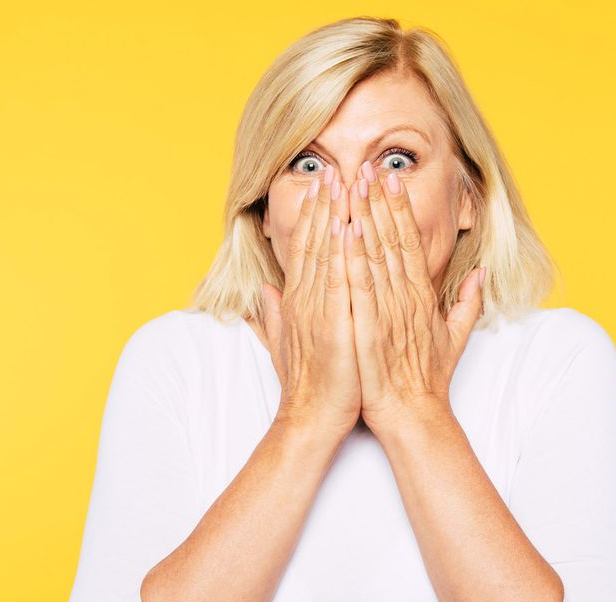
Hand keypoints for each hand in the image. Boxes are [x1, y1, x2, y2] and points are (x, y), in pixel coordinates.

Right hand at [260, 165, 360, 435]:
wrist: (311, 418)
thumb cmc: (308, 384)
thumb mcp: (287, 343)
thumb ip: (275, 315)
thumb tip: (265, 292)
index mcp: (299, 302)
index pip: (307, 250)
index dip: (315, 217)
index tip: (324, 186)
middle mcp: (305, 301)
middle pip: (316, 243)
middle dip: (325, 206)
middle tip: (334, 170)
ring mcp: (318, 311)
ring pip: (327, 255)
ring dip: (335, 217)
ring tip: (344, 185)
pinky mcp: (333, 326)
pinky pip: (340, 283)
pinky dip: (344, 255)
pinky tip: (351, 228)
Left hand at [343, 160, 486, 437]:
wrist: (413, 414)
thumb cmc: (428, 380)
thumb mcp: (454, 337)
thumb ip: (468, 303)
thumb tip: (479, 276)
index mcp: (423, 297)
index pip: (409, 242)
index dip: (399, 207)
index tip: (388, 178)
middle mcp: (407, 298)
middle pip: (392, 239)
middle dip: (379, 201)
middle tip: (367, 165)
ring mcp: (389, 312)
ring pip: (376, 255)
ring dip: (364, 218)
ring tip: (353, 185)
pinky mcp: (371, 328)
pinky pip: (361, 287)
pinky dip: (353, 258)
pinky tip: (345, 232)